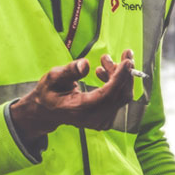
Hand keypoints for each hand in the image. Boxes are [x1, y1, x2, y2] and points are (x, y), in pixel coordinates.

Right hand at [8, 50, 133, 140]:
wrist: (47, 111)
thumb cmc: (49, 93)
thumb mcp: (52, 78)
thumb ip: (69, 71)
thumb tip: (85, 64)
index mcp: (80, 109)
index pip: (107, 94)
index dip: (120, 77)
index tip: (128, 60)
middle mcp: (94, 118)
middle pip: (120, 95)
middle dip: (124, 72)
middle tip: (123, 53)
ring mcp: (101, 121)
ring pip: (121, 96)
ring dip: (119, 76)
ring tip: (105, 61)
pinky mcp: (105, 119)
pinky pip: (118, 99)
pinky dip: (116, 83)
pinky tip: (103, 72)